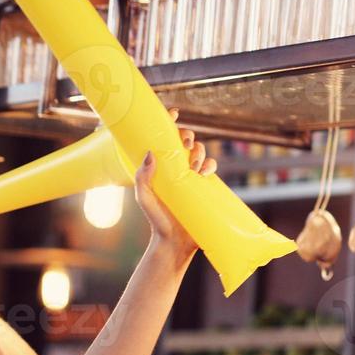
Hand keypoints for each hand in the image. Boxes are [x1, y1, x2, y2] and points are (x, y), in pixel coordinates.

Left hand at [136, 110, 208, 260]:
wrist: (175, 242)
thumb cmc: (156, 220)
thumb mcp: (144, 198)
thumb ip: (143, 177)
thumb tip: (151, 153)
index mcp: (159, 167)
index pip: (163, 140)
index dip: (169, 123)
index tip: (173, 112)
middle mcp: (175, 169)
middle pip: (185, 142)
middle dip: (187, 138)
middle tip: (184, 148)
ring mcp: (191, 177)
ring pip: (199, 152)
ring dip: (198, 152)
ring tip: (193, 167)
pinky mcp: (205, 186)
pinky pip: (211, 167)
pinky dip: (210, 165)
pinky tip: (204, 173)